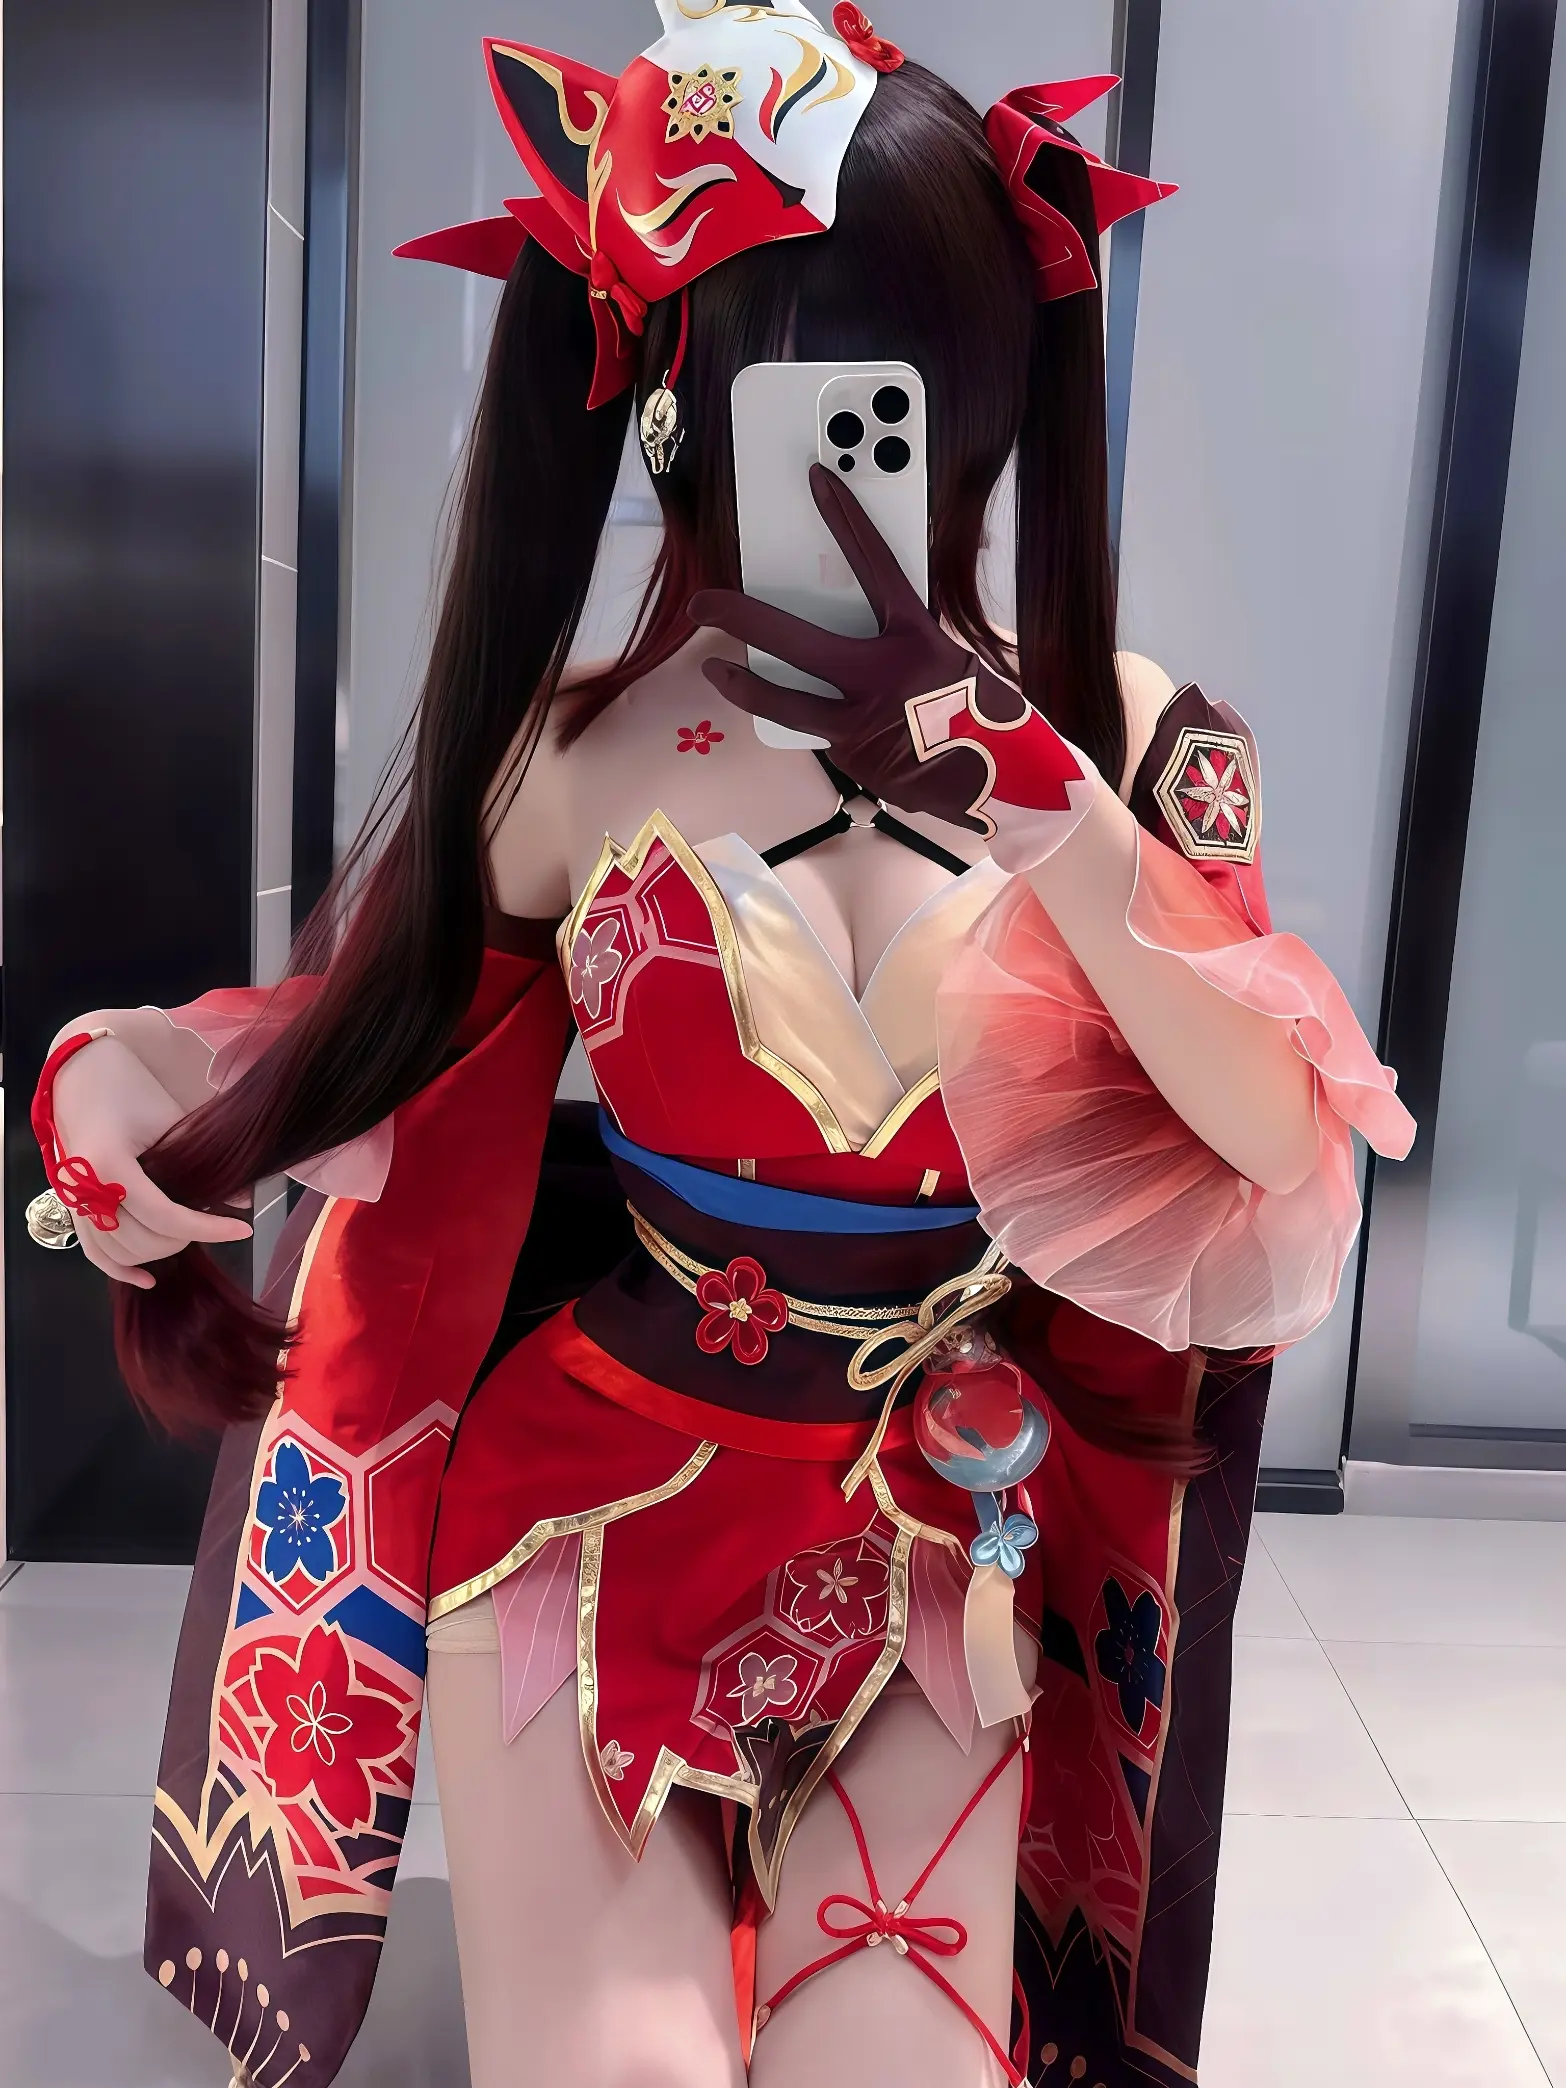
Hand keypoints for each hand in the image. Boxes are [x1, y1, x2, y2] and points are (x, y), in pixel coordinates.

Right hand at [49, 1034, 251, 1287]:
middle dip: (184, 1239)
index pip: (165, 1217)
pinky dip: (119, 1268)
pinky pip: (93, 1250)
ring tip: (189, 1234)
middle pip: (141, 1240)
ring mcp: (74, 1200)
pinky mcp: (72, 1205)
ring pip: (118, 1251)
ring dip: (157, 1251)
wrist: (83, 1074)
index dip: (207, 1229)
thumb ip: (203, 1164)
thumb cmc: (130, 1088)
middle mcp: (85, 1189)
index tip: (242, 1229)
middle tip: (213, 1219)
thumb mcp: (173, 1120)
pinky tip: (148, 1279)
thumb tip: (243, 1200)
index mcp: (109, 1164)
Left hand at [689, 464, 1096, 867]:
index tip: (816, 480)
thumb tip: (853, 630)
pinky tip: (811, 719)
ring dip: (742, 684)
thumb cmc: (982, 716)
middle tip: (703, 602)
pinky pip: (817, 733)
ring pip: (783, 701)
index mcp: (916, 638)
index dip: (845, 519)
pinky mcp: (852, 758)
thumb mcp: (948, 659)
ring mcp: (860, 722)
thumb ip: (899, 643)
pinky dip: (812, 722)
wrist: (1005, 783)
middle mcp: (881, 676)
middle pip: (794, 640)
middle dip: (741, 616)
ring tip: (714, 671)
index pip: (875, 565)